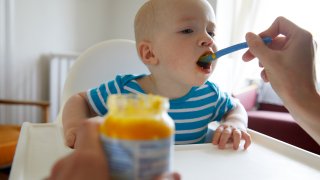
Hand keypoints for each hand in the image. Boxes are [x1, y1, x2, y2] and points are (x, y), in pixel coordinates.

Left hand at [50, 121, 180, 179]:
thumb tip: (173, 175)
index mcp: (87, 161)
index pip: (91, 126)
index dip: (105, 125)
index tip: (118, 133)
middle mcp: (66, 165)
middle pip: (87, 146)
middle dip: (104, 153)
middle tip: (119, 164)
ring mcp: (55, 176)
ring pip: (75, 163)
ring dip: (90, 168)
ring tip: (105, 179)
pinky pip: (65, 175)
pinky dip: (78, 178)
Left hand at [212, 124, 250, 149]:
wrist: (236, 120)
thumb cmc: (227, 129)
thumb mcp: (221, 130)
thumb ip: (219, 137)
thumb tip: (215, 146)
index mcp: (223, 127)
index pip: (218, 131)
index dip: (216, 137)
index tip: (214, 144)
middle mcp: (230, 127)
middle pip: (226, 132)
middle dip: (223, 140)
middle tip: (221, 147)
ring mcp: (237, 129)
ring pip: (237, 134)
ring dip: (236, 141)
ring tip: (234, 148)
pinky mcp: (244, 132)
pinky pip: (247, 136)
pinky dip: (247, 142)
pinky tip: (244, 147)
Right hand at [242, 16, 316, 102]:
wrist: (302, 102)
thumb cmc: (288, 80)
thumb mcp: (268, 60)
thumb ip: (256, 46)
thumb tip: (248, 35)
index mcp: (301, 36)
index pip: (279, 23)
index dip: (265, 33)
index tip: (255, 45)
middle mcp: (303, 42)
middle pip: (274, 38)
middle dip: (260, 50)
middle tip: (245, 59)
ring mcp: (301, 53)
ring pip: (275, 50)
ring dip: (264, 60)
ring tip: (262, 72)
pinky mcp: (298, 63)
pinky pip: (280, 58)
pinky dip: (271, 66)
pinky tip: (267, 77)